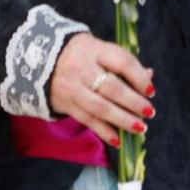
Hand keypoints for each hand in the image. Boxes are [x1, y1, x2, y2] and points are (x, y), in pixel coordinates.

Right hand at [47, 32, 154, 147]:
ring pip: (100, 108)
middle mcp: (82, 68)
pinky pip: (87, 120)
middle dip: (134, 102)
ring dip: (122, 120)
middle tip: (149, 112)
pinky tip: (118, 140)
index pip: (122, 62)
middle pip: (112, 88)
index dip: (139, 78)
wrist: (38, 60)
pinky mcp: (65, 104)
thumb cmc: (79, 54)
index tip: (151, 91)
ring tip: (140, 127)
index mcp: (94, 49)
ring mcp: (72, 88)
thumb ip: (122, 62)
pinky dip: (104, 131)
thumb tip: (148, 76)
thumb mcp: (98, 49)